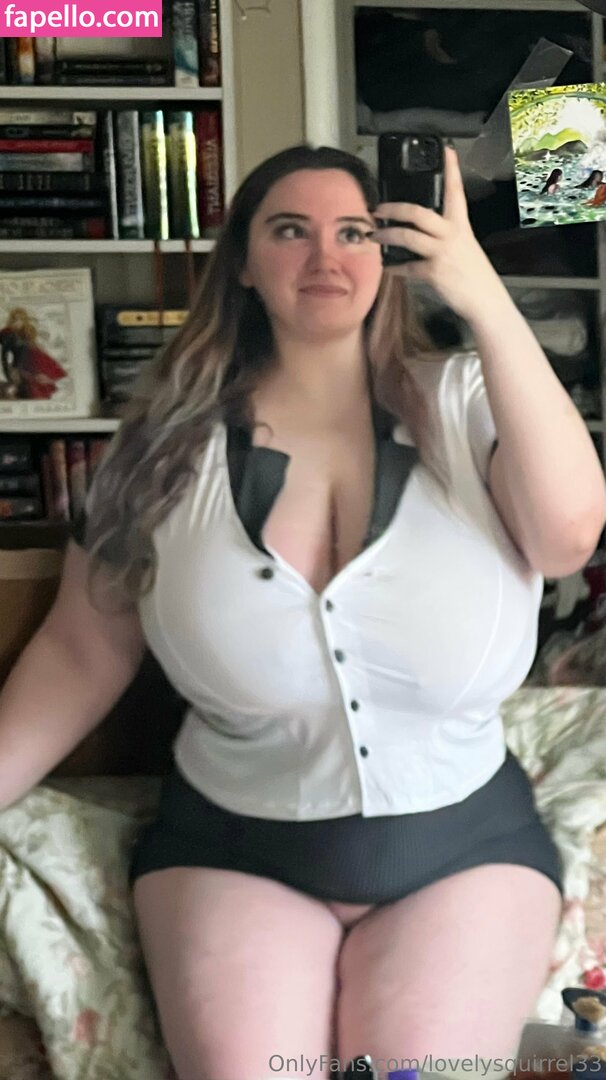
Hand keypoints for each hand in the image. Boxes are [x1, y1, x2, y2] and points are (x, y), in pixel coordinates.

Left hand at [373, 146, 506, 321]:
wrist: (486, 300)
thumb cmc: (474, 275)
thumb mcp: (465, 247)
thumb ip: (446, 236)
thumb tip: (423, 233)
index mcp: (461, 225)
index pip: (456, 191)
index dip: (451, 169)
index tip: (446, 149)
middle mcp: (452, 234)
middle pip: (419, 213)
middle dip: (395, 208)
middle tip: (378, 208)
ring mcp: (443, 252)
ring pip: (408, 236)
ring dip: (387, 235)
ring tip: (375, 235)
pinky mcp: (434, 272)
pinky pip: (408, 267)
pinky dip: (395, 267)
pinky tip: (387, 267)